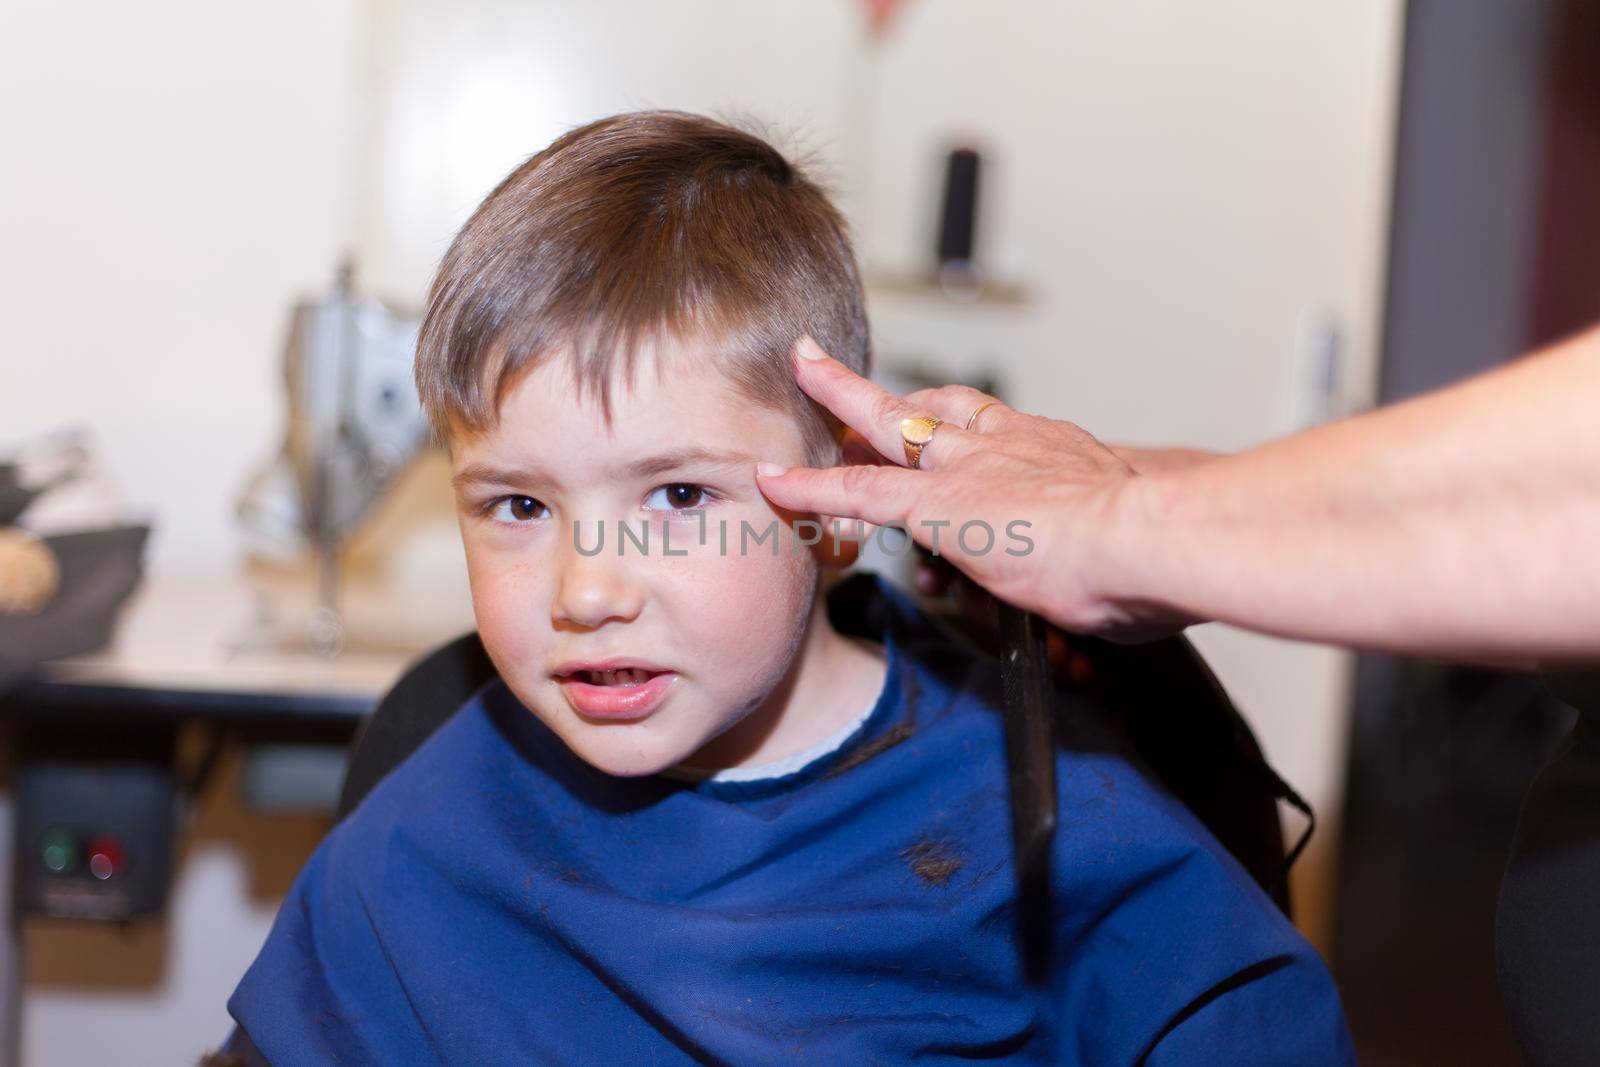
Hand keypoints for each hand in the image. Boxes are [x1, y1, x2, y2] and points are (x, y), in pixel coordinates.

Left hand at [755, 337, 1196, 639]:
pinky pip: (855, 492)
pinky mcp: (933, 505)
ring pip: (884, 424)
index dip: (952, 420)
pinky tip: (772, 481)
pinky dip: (810, 487)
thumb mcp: (1134, 541)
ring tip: (800, 376)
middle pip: (927, 405)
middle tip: (835, 363)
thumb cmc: (1159, 553)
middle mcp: (1005, 445)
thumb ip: (1112, 554)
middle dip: (882, 387)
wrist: (1150, 541)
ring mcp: (965, 469)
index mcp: (1053, 452)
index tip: (933, 419)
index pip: (988, 426)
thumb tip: (1122, 594)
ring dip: (839, 402)